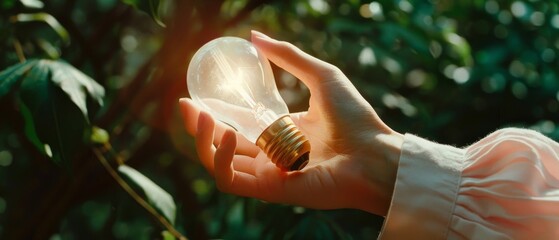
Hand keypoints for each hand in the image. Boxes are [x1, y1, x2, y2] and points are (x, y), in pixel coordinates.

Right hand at [179, 31, 403, 215]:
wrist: (375, 152)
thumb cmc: (354, 117)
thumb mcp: (320, 76)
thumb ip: (288, 57)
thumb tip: (254, 36)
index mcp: (278, 133)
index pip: (235, 126)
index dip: (211, 113)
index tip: (193, 94)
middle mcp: (269, 155)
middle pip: (221, 146)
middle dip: (197, 127)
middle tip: (185, 105)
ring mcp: (268, 174)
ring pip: (219, 165)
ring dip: (201, 141)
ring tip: (196, 114)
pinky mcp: (270, 190)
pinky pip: (231, 181)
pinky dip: (221, 161)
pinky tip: (227, 136)